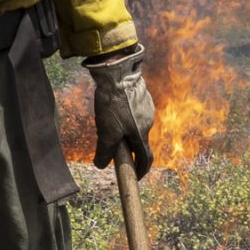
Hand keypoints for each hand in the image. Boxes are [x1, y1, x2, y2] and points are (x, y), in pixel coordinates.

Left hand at [88, 45, 155, 176]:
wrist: (118, 74)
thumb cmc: (113, 104)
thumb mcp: (106, 131)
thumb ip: (105, 151)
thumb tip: (101, 165)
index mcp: (141, 134)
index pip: (145, 159)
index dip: (140, 170)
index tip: (135, 176)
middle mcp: (148, 122)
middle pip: (139, 141)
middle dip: (128, 146)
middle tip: (113, 144)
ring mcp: (147, 108)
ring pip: (135, 125)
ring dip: (125, 129)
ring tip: (108, 120)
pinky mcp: (142, 97)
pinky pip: (135, 112)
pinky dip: (126, 115)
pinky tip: (114, 107)